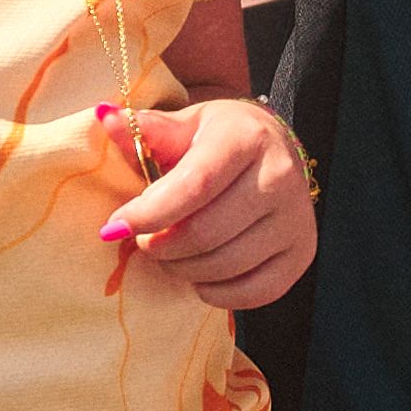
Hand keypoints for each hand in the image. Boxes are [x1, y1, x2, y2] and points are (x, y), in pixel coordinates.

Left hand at [99, 97, 317, 308]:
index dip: (148, 213)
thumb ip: (146, 130)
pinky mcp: (303, 252)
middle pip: (205, 233)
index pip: (194, 186)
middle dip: (160, 247)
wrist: (271, 150)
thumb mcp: (183, 125)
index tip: (114, 227)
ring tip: (170, 254)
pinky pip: (252, 292)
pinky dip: (215, 291)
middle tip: (145, 241)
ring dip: (182, 269)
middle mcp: (281, 176)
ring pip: (224, 266)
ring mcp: (297, 219)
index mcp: (248, 138)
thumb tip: (107, 118)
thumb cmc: (216, 140)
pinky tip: (200, 272)